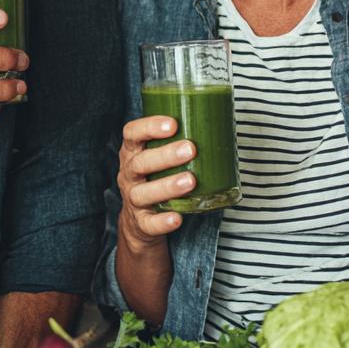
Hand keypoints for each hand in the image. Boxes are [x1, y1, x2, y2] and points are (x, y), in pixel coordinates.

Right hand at [117, 115, 194, 250]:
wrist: (139, 221)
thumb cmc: (156, 178)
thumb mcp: (158, 158)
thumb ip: (177, 143)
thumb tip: (219, 127)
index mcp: (132, 152)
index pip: (132, 133)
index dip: (149, 126)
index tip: (173, 124)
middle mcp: (129, 174)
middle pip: (139, 163)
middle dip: (164, 155)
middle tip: (190, 149)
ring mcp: (132, 199)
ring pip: (142, 193)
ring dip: (166, 186)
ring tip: (190, 181)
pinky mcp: (140, 222)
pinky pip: (148, 223)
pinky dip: (162, 221)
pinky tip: (176, 218)